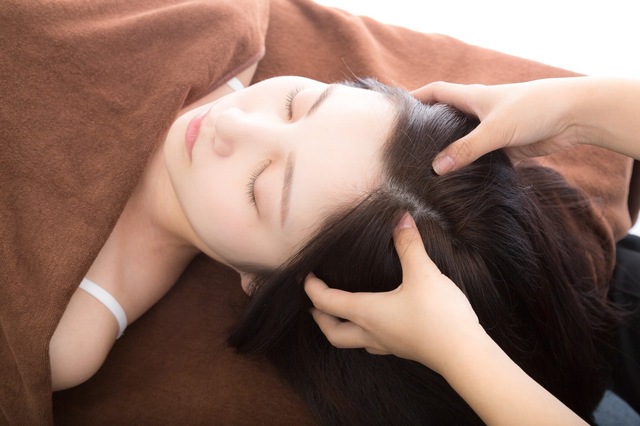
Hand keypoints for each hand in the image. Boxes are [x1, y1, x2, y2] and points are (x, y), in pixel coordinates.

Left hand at [304, 213, 481, 374]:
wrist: (465, 354)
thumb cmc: (439, 315)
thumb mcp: (423, 273)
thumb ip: (409, 244)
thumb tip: (401, 218)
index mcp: (367, 312)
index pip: (327, 302)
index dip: (312, 289)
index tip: (306, 276)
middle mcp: (371, 332)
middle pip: (333, 332)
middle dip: (320, 318)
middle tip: (314, 303)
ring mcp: (388, 345)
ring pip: (353, 342)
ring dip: (342, 328)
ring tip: (342, 314)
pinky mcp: (404, 349)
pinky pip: (375, 344)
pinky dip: (366, 334)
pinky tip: (379, 324)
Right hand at [412, 78, 582, 173]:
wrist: (574, 116)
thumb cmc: (533, 109)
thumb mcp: (495, 129)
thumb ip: (466, 149)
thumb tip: (436, 168)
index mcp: (471, 98)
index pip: (435, 92)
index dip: (415, 98)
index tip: (396, 111)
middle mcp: (478, 113)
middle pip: (446, 120)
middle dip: (428, 130)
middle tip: (407, 148)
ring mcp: (491, 130)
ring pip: (463, 142)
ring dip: (449, 153)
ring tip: (426, 171)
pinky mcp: (504, 147)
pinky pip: (481, 158)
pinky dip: (470, 168)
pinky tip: (458, 183)